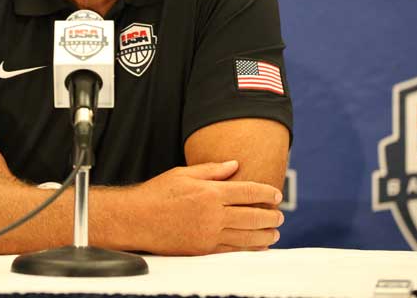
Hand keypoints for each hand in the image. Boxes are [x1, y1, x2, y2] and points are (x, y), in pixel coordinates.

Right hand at [128, 160, 283, 254]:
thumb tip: (234, 165)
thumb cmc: (156, 194)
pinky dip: (250, 249)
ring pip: (248, 236)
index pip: (247, 191)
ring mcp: (209, 234)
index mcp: (209, 192)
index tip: (276, 194)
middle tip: (279, 215)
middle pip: (252, 215)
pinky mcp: (204, 250)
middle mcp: (212, 214)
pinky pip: (234, 250)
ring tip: (275, 232)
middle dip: (270, 216)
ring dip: (265, 234)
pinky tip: (258, 246)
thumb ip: (211, 170)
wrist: (136, 219)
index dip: (266, 192)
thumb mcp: (182, 174)